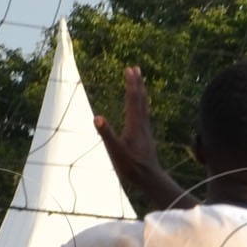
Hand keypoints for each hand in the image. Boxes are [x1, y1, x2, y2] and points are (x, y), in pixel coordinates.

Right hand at [96, 65, 166, 192]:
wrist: (149, 178)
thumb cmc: (131, 166)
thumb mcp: (115, 151)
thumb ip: (106, 134)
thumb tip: (96, 117)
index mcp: (134, 124)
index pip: (132, 99)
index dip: (131, 84)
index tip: (129, 69)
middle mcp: (142, 124)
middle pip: (140, 99)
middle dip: (137, 83)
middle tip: (135, 68)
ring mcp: (145, 129)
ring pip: (144, 106)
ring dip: (141, 92)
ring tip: (139, 82)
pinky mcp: (146, 135)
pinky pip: (144, 114)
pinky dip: (142, 105)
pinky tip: (141, 107)